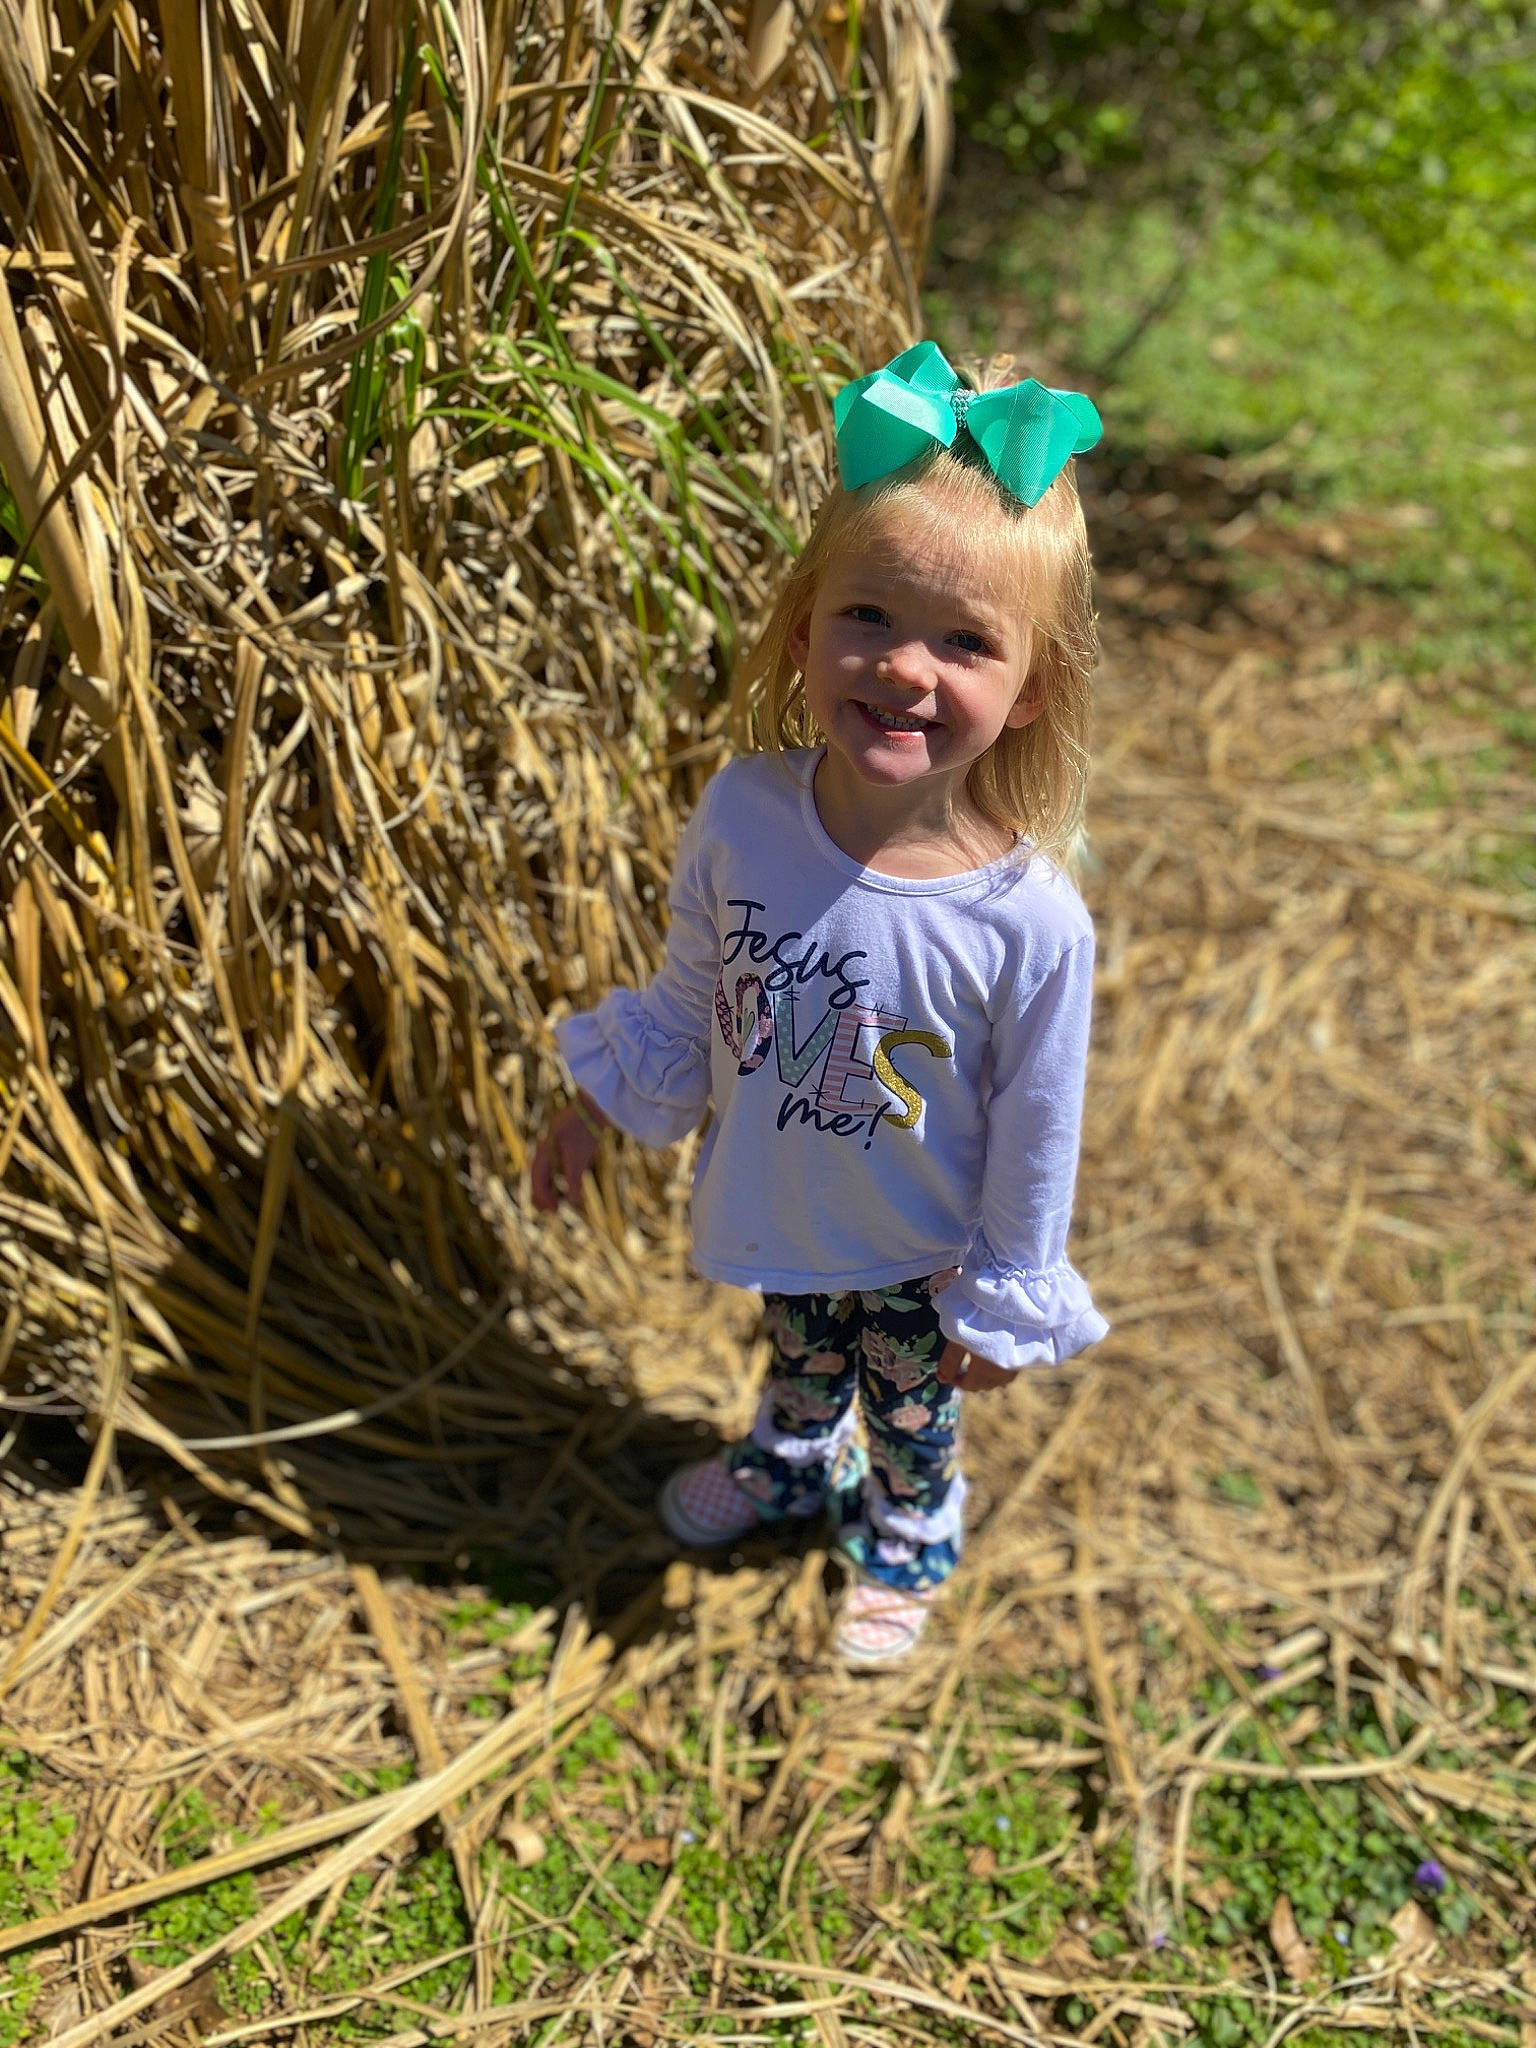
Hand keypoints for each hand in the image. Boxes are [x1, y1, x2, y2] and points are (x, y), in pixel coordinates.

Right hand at [531, 1094, 607, 1211]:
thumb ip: (574, 1178)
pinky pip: (555, 1169)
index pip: (537, 1179)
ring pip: (545, 1174)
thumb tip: (572, 1201)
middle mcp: (545, 1151)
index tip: (553, 1210)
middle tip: (554, 1212)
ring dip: (549, 1190)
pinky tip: (566, 1190)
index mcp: (543, 1151)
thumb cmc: (585, 1129)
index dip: (543, 1197)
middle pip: (537, 1178)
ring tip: (557, 1205)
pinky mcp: (563, 1148)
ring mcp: (553, 1149)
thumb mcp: (579, 1156)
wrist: (594, 1107)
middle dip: (543, 1196)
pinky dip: (557, 1182)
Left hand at [926, 1272, 1014, 1391]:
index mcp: (986, 1367)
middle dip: (970, 1380)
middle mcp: (1003, 1369)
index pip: (969, 1383)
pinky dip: (999, 1369)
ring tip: (977, 1364)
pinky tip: (995, 1355)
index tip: (946, 1372)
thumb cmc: (982, 1311)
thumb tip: (941, 1378)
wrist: (1015, 1294)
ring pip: (999, 1380)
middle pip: (985, 1384)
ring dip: (986, 1377)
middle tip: (958, 1370)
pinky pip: (1011, 1370)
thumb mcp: (959, 1333)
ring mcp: (1017, 1362)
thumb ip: (950, 1359)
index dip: (954, 1379)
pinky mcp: (1028, 1353)